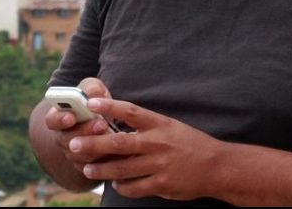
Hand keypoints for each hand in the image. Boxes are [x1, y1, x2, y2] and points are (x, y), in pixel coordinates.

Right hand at [44, 78, 114, 171]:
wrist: (105, 121)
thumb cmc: (95, 100)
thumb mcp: (93, 88)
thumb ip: (91, 89)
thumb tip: (92, 95)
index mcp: (59, 117)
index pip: (51, 120)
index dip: (59, 119)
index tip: (71, 116)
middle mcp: (63, 138)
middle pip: (67, 140)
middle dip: (85, 132)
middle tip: (101, 124)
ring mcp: (74, 154)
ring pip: (82, 156)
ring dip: (97, 146)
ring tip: (112, 134)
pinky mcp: (88, 167)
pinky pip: (96, 168)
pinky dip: (107, 160)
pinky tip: (120, 149)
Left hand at [70, 97, 224, 200]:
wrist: (217, 167)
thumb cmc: (188, 143)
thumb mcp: (168, 126)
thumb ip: (144, 125)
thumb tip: (112, 121)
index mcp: (159, 124)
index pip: (131, 112)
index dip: (110, 106)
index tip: (91, 103)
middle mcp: (158, 143)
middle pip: (120, 142)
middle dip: (94, 144)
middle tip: (74, 145)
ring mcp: (161, 165)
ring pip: (123, 168)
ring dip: (102, 169)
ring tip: (87, 169)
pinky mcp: (163, 185)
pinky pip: (135, 187)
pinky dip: (122, 186)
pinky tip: (114, 184)